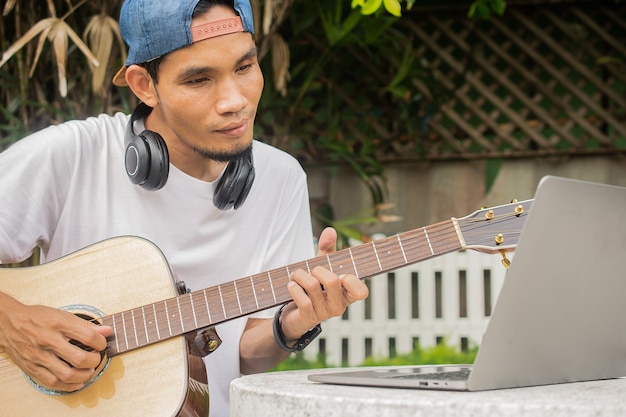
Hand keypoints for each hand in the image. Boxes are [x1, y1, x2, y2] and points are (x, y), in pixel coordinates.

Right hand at [0, 292, 112, 391]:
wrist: (8, 323)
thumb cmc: (36, 317)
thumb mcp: (62, 314)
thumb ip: (85, 324)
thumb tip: (106, 331)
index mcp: (58, 324)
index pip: (88, 336)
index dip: (100, 342)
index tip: (102, 343)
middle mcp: (48, 341)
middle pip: (79, 358)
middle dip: (94, 361)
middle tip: (96, 357)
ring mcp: (39, 356)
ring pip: (67, 374)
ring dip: (84, 375)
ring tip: (89, 370)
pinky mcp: (32, 368)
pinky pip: (53, 382)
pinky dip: (69, 385)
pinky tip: (78, 382)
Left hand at [280, 227, 368, 341]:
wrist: (294, 315)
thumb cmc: (313, 288)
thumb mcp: (321, 267)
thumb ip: (327, 248)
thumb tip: (330, 230)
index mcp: (346, 294)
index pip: (361, 292)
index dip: (352, 281)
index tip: (341, 275)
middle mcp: (338, 306)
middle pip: (333, 281)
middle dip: (317, 270)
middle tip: (311, 271)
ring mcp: (323, 314)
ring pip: (313, 286)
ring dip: (300, 275)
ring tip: (295, 276)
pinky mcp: (308, 318)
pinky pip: (302, 299)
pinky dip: (294, 288)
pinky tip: (292, 286)